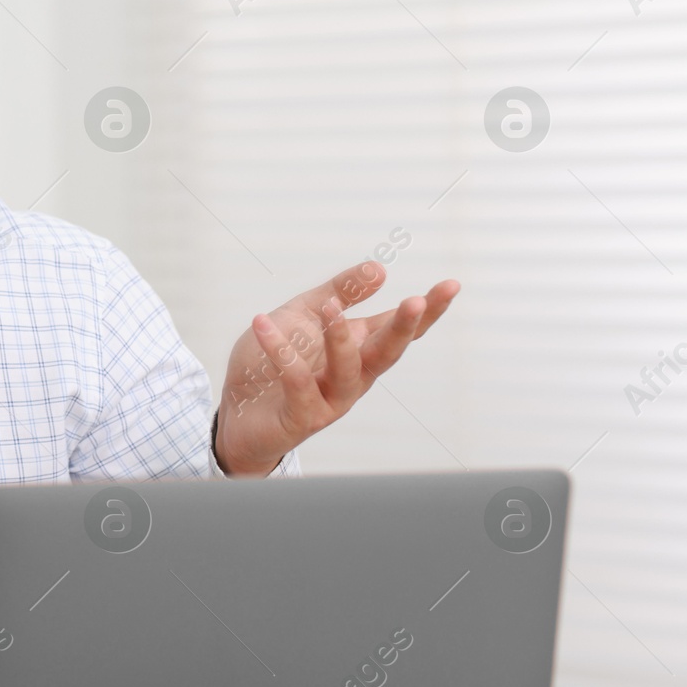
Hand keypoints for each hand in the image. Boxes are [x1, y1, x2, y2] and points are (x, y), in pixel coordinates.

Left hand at [215, 261, 458, 475]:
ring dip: (341, 339)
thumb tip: (381, 269)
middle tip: (415, 302)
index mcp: (358, 349)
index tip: (452, 285)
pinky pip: (297, 383)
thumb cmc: (272, 363)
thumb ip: (339, 293)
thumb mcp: (304, 315)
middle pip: (387, 353)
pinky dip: (282, 354)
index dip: (426, 310)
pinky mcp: (302, 417)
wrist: (235, 411)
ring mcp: (331, 400)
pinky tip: (263, 325)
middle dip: (402, 328)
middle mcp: (352, 376)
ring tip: (329, 308)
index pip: (398, 328)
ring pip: (348, 371)